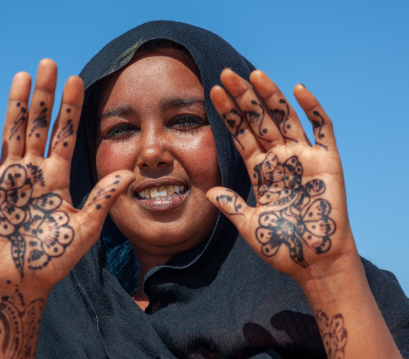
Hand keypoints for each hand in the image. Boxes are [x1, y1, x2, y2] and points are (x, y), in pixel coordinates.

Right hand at [0, 59, 133, 293]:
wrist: (24, 278)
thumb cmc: (56, 256)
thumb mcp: (86, 226)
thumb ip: (104, 198)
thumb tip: (130, 174)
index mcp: (58, 176)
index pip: (65, 134)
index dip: (71, 109)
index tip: (78, 80)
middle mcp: (34, 170)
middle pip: (39, 125)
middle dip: (45, 96)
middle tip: (49, 64)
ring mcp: (9, 176)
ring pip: (13, 132)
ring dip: (17, 105)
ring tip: (23, 77)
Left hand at [208, 69, 356, 282]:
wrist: (313, 262)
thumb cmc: (282, 246)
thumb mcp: (249, 224)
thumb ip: (230, 205)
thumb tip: (208, 191)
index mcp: (261, 170)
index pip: (242, 134)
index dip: (229, 115)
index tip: (213, 93)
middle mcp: (280, 159)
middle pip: (259, 121)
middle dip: (244, 98)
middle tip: (226, 74)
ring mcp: (304, 158)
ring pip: (285, 119)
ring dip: (270, 96)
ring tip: (253, 74)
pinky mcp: (328, 162)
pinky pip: (322, 130)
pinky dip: (313, 109)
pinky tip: (299, 89)